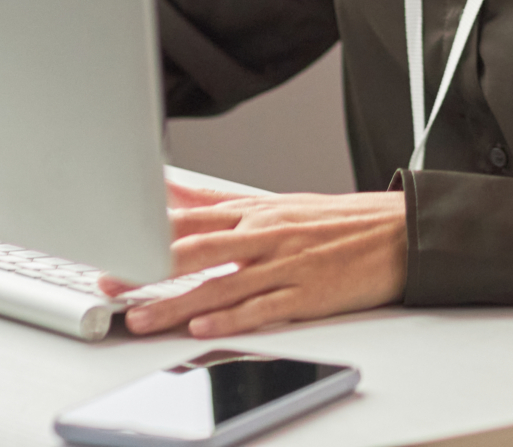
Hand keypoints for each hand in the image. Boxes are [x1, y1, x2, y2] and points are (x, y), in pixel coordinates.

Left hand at [108, 185, 406, 337]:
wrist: (401, 232)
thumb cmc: (340, 222)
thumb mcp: (278, 201)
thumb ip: (221, 199)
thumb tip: (174, 187)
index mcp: (258, 211)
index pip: (191, 218)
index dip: (146, 232)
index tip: (111, 242)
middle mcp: (266, 234)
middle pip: (196, 250)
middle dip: (148, 268)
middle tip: (111, 281)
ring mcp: (286, 265)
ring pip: (221, 284)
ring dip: (177, 302)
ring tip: (141, 317)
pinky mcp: (307, 294)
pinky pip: (263, 308)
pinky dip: (232, 317)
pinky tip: (205, 326)